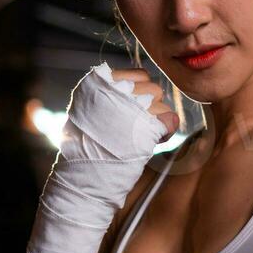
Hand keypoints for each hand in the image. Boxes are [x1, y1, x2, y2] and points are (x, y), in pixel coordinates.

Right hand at [25, 62, 169, 252]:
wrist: (82, 179)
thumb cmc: (85, 149)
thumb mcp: (88, 113)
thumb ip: (110, 96)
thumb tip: (137, 86)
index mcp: (97, 82)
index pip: (136, 74)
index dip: (140, 93)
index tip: (133, 111)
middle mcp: (114, 90)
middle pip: (152, 87)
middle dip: (151, 107)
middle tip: (140, 127)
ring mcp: (131, 106)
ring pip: (163, 103)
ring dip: (159, 119)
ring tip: (144, 137)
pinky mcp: (146, 125)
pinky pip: (171, 119)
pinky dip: (167, 130)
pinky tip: (156, 141)